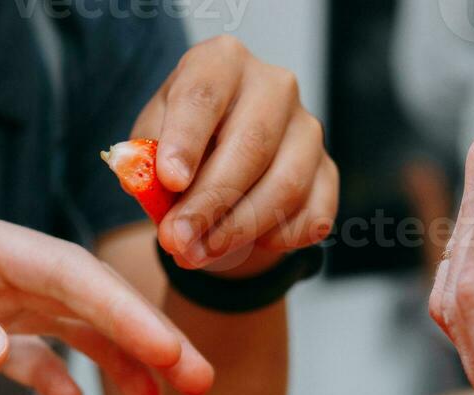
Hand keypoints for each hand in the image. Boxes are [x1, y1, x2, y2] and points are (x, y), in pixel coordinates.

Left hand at [0, 205, 213, 394]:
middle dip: (145, 337)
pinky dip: (57, 379)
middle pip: (84, 300)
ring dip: (117, 360)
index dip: (124, 311)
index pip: (66, 272)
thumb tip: (0, 348)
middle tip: (199, 380)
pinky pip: (26, 360)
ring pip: (68, 330)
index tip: (171, 351)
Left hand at [135, 36, 337, 272]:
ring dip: (239, 229)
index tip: (170, 182)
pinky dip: (278, 238)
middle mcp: (273, 86)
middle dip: (211, 202)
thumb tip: (151, 183)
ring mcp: (308, 129)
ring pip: (285, 185)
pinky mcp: (328, 171)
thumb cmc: (184, 148)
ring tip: (199, 254)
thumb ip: (146, 160)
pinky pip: (313, 214)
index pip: (205, 95)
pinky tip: (245, 245)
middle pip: (251, 145)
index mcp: (222, 62)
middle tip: (178, 241)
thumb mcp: (152, 144)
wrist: (225, 170)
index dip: (186, 140)